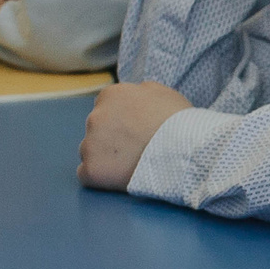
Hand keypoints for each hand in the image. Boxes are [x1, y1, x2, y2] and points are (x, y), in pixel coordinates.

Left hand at [76, 81, 191, 189]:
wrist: (182, 152)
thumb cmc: (179, 121)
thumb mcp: (164, 93)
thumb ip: (141, 91)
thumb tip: (135, 94)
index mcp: (111, 95)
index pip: (106, 105)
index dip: (122, 118)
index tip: (135, 128)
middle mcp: (94, 117)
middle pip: (97, 128)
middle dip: (111, 136)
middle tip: (136, 146)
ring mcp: (89, 144)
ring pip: (90, 151)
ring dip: (105, 156)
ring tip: (131, 163)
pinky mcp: (91, 170)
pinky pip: (87, 174)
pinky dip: (101, 176)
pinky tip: (120, 177)